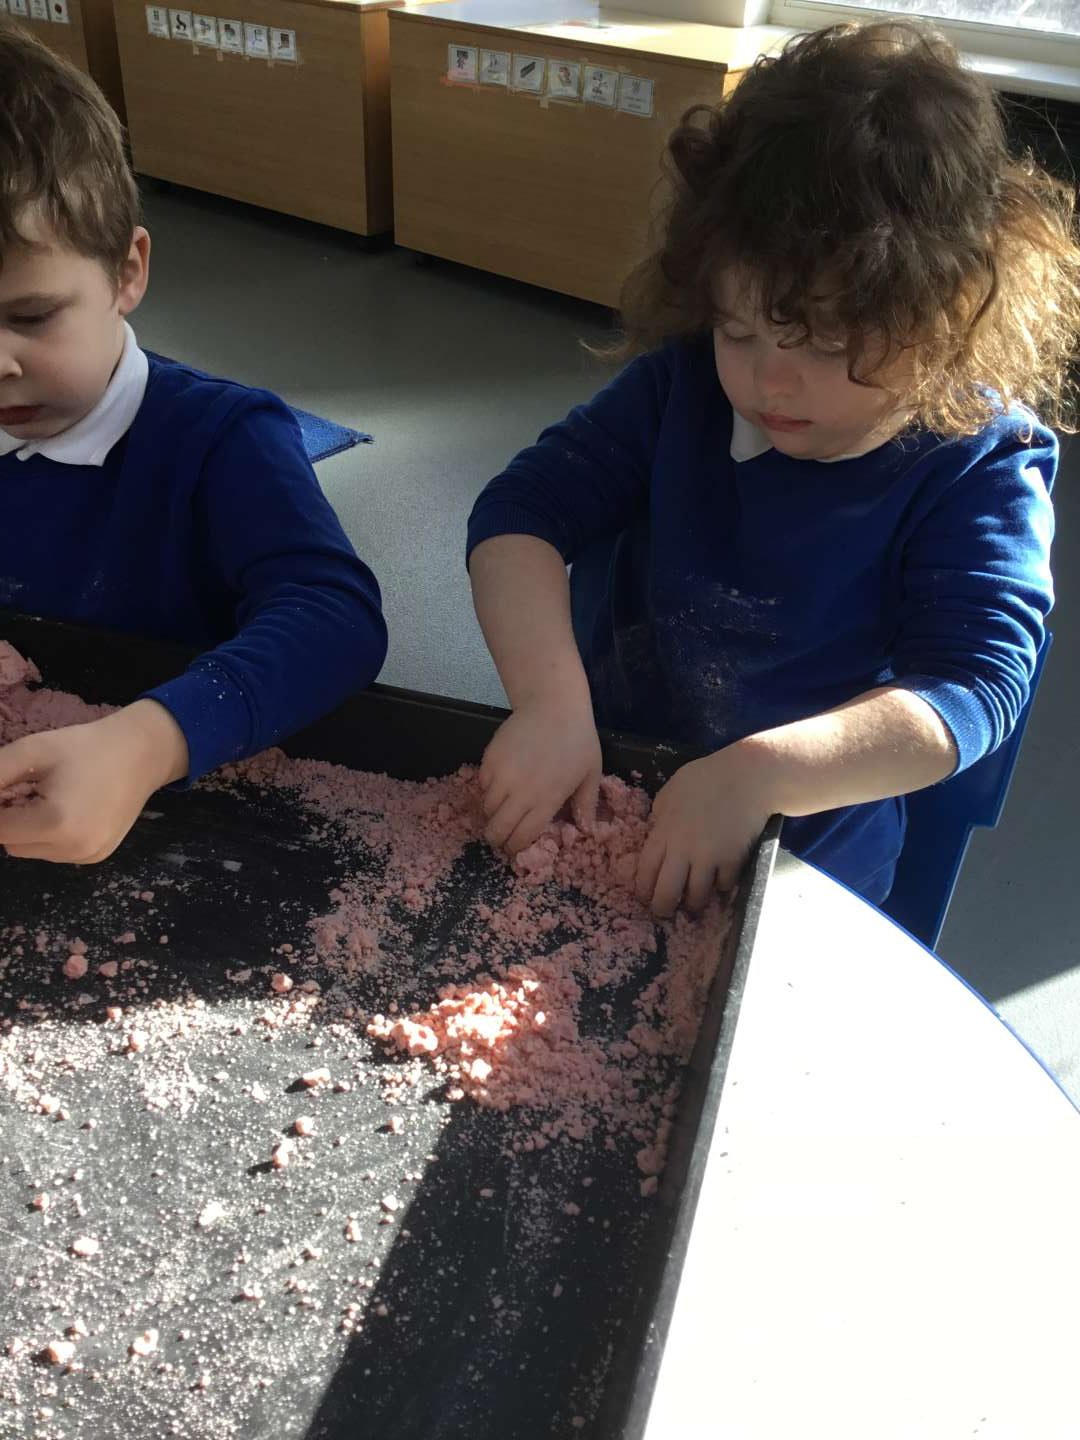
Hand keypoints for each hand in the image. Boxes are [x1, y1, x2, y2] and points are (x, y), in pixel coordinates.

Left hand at [0, 700, 189, 863]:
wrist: (141, 754)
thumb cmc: (86, 747)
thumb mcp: (33, 750)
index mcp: (55, 822)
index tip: (9, 784)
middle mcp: (73, 848)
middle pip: (11, 844)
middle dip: (9, 819)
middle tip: (27, 788)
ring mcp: (87, 856)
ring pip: (32, 851)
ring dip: (28, 830)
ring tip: (50, 798)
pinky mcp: (96, 857)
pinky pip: (55, 853)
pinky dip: (51, 836)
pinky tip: (69, 811)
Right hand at [479, 698, 601, 854]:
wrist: (553, 704)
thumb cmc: (577, 739)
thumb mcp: (590, 773)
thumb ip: (586, 804)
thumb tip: (587, 830)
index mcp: (546, 799)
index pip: (521, 837)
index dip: (515, 848)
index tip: (516, 847)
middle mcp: (520, 791)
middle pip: (496, 829)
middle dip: (497, 838)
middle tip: (502, 835)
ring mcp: (501, 774)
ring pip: (486, 809)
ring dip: (493, 813)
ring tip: (504, 807)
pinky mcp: (489, 759)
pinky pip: (481, 786)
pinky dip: (488, 790)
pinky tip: (501, 784)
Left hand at [636, 743, 771, 916]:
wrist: (748, 776)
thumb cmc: (707, 777)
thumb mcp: (671, 790)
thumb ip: (660, 814)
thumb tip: (656, 830)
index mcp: (664, 832)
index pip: (645, 871)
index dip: (643, 890)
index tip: (644, 897)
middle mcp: (683, 850)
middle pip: (666, 893)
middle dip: (662, 908)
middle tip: (664, 912)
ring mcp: (709, 858)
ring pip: (696, 897)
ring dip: (694, 903)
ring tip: (694, 903)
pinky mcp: (733, 861)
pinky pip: (723, 886)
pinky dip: (720, 887)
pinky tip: (719, 882)